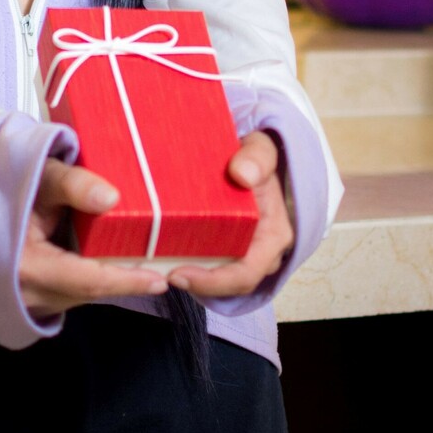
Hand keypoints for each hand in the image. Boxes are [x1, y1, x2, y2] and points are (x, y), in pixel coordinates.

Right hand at [19, 158, 168, 318]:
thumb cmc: (5, 189)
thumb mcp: (37, 177)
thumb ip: (72, 184)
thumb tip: (111, 198)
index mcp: (25, 266)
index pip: (87, 281)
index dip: (125, 281)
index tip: (160, 280)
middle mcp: (25, 293)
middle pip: (89, 291)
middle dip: (124, 280)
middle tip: (160, 264)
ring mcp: (26, 302)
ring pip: (79, 295)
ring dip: (107, 279)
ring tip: (137, 260)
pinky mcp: (30, 302)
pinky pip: (68, 294)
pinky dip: (89, 279)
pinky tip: (102, 261)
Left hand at [165, 130, 293, 299]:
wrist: (248, 158)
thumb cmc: (254, 158)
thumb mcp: (260, 149)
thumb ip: (257, 157)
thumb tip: (243, 174)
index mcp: (273, 234)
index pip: (246, 273)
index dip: (214, 281)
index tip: (179, 274)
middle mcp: (261, 251)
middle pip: (229, 283)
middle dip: (197, 283)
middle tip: (164, 274)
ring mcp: (244, 253)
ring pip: (217, 279)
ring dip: (190, 277)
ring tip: (159, 268)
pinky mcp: (227, 249)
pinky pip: (209, 266)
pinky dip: (188, 265)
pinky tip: (163, 257)